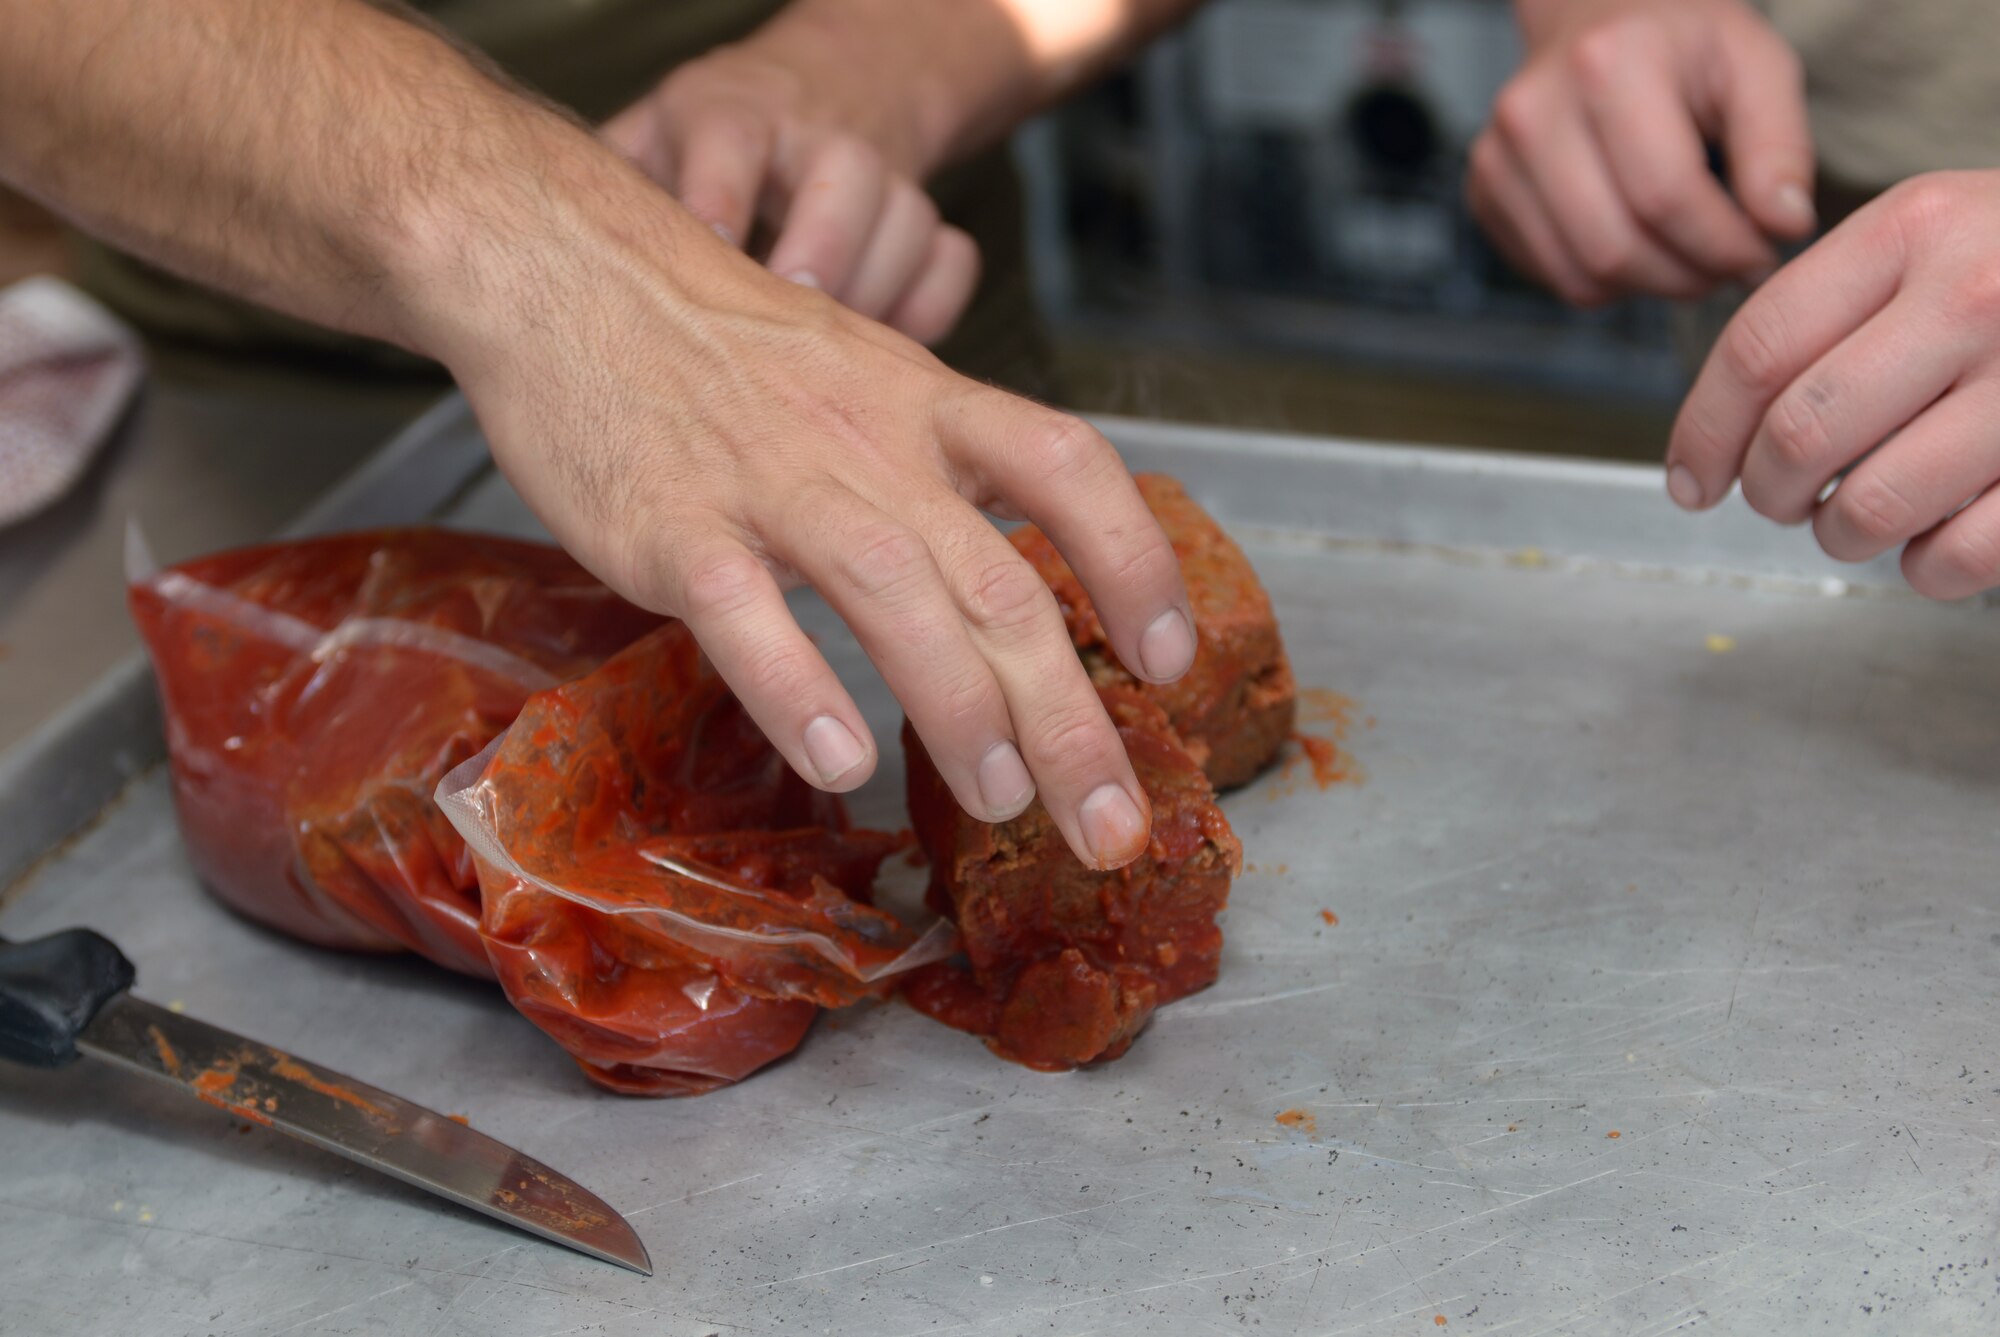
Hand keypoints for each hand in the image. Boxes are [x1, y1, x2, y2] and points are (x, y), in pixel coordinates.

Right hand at [428, 184, 1195, 870]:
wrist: (573, 269)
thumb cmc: (728, 348)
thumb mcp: (868, 376)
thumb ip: (941, 468)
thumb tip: (1016, 588)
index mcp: (929, 404)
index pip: (1069, 471)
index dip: (1138, 567)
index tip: (1172, 663)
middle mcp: (872, 442)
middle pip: (1002, 580)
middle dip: (1072, 716)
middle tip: (1112, 826)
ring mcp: (771, 483)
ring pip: (895, 596)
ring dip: (963, 711)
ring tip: (1004, 801)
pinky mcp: (671, 525)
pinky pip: (744, 613)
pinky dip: (798, 690)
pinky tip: (842, 764)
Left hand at [604, 42, 978, 344]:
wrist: (825, 90)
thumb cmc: (708, 145)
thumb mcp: (645, 143)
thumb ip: (610, 199)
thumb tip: (549, 274)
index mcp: (731, 109)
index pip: (729, 139)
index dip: (722, 200)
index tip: (712, 259)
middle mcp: (814, 134)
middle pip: (842, 174)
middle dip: (821, 253)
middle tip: (792, 321)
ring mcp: (882, 173)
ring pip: (908, 217)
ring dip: (875, 290)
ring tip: (829, 354)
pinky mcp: (929, 216)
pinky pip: (953, 259)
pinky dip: (928, 308)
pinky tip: (882, 350)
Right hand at [1468, 0, 1815, 304]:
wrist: (1594, 16)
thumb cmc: (1682, 43)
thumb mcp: (1756, 66)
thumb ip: (1779, 145)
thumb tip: (1784, 225)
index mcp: (1608, 64)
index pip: (1666, 197)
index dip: (1724, 246)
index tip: (1762, 252)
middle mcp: (1534, 111)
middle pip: (1615, 247)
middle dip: (1688, 277)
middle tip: (1728, 265)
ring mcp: (1496, 157)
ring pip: (1580, 275)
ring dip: (1649, 287)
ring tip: (1689, 257)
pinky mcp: (1484, 193)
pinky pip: (1552, 274)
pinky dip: (1606, 279)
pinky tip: (1639, 240)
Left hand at [1667, 170, 1999, 599]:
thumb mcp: (1931, 239)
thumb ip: (1828, 309)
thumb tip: (1715, 437)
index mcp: (1917, 227)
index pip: (1757, 349)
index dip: (1702, 432)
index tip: (1691, 481)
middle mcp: (1978, 294)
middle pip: (1799, 436)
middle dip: (1767, 491)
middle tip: (1780, 499)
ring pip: (1867, 508)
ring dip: (1840, 534)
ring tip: (1856, 516)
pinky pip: (1954, 557)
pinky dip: (1924, 567)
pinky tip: (1932, 538)